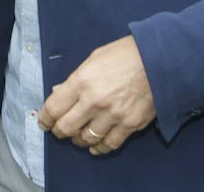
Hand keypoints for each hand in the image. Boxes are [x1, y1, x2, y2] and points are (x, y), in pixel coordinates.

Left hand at [37, 36, 156, 154]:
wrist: (159, 59)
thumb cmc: (125, 54)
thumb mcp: (94, 58)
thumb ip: (75, 79)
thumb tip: (58, 93)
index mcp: (82, 81)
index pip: (54, 108)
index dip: (45, 118)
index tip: (44, 122)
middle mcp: (94, 101)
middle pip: (66, 128)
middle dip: (59, 131)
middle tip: (59, 130)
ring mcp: (113, 115)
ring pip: (85, 139)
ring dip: (78, 139)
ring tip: (79, 136)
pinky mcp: (129, 125)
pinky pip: (109, 144)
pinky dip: (99, 148)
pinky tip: (95, 146)